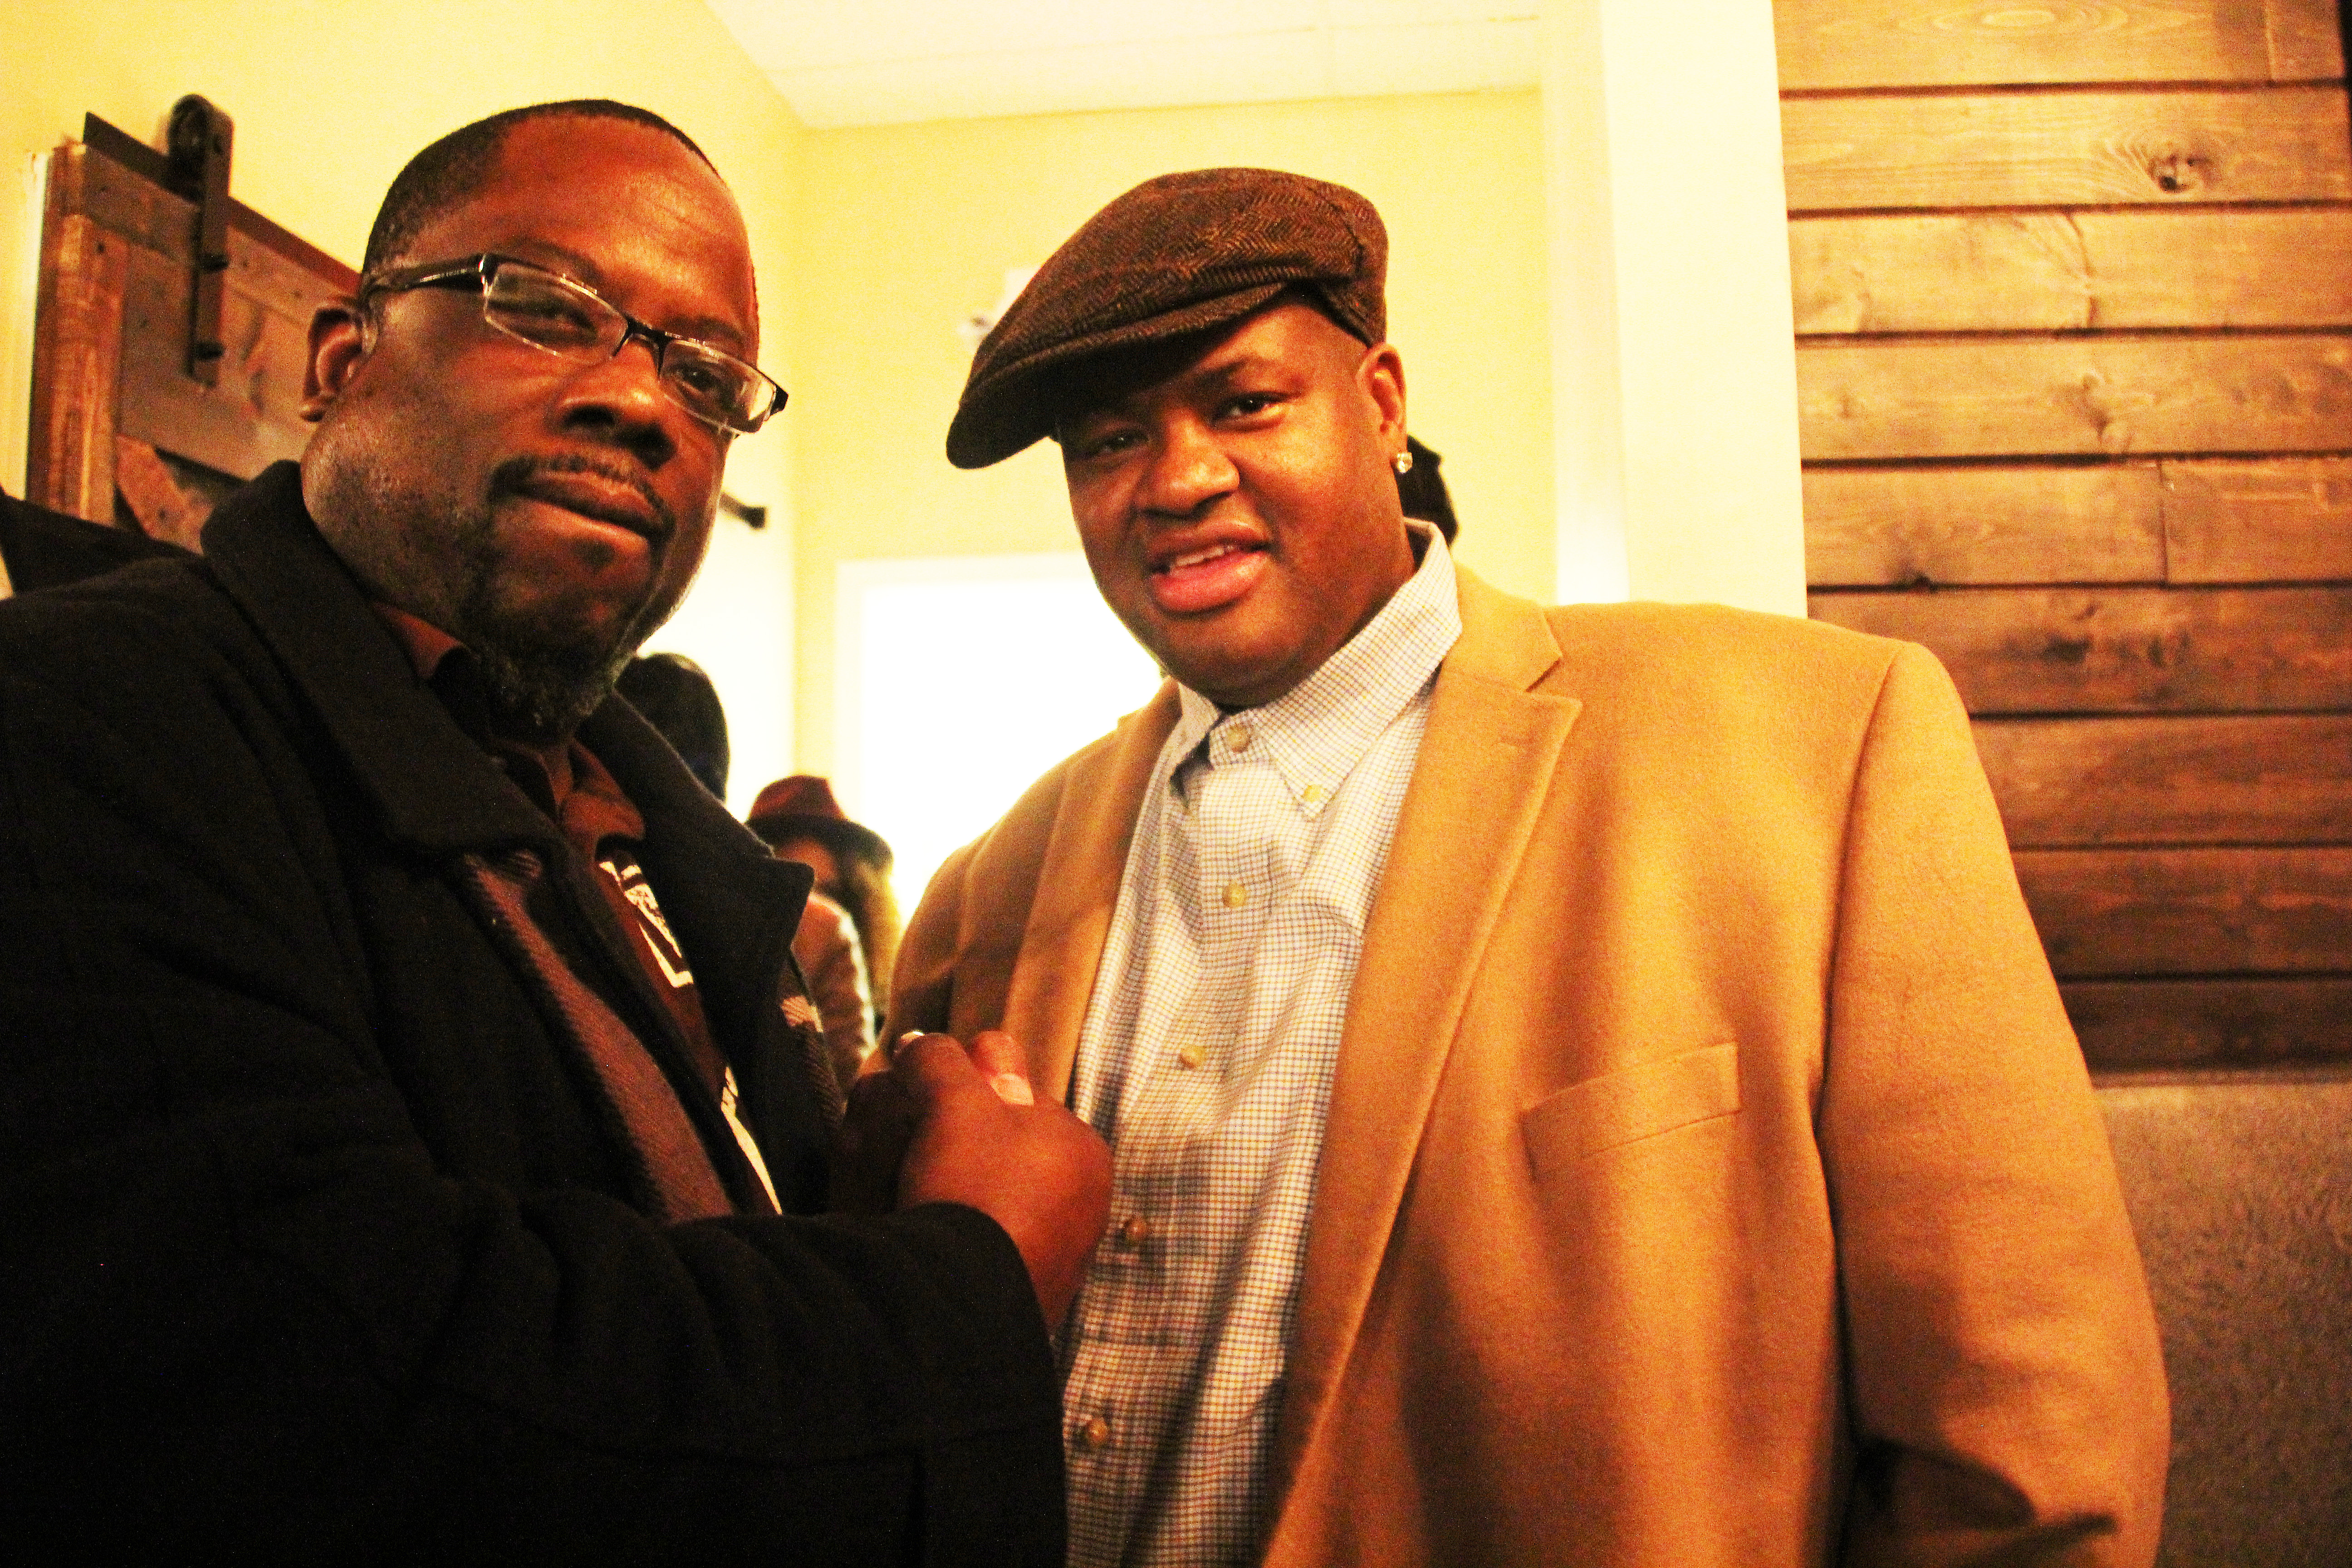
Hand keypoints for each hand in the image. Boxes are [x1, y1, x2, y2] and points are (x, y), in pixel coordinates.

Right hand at [834, 1031, 1110, 1327]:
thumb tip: (919, 1045)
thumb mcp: (952, 1102)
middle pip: (1010, 1154)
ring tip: (918, 1198)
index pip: (1020, 1099)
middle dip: (965, 1146)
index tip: (926, 1106)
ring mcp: (1064, 1258)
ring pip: (999, 1202)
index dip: (965, 1094)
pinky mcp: (1032, 1298)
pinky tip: (935, 1239)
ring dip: (962, 1192)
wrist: (962, 1303)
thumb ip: (939, 1060)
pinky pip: (991, 1247)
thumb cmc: (971, 1186)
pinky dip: (965, 1236)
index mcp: (1084, 1149)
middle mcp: (1088, 1205)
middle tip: (917, 1155)